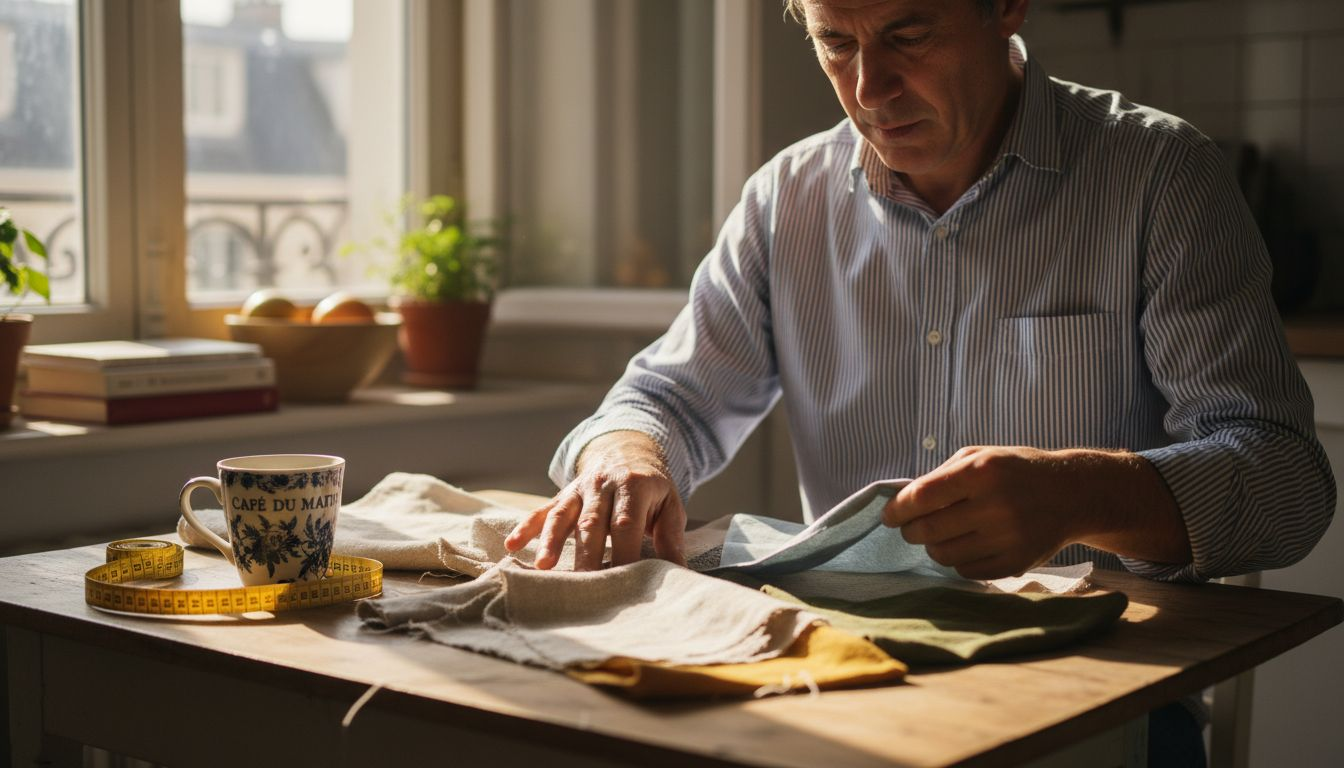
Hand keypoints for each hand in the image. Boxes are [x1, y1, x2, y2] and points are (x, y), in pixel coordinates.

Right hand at [505, 431, 686, 570]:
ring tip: (543, 568)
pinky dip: (525, 527)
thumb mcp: (670, 506)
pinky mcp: (562, 495)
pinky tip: (512, 545)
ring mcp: (578, 489)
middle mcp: (602, 485)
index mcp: (633, 487)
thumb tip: (678, 573)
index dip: (623, 552)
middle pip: (592, 523)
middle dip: (586, 556)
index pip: (626, 523)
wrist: (628, 452)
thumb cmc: (652, 490)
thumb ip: (671, 538)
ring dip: (551, 542)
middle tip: (582, 586)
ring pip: (562, 516)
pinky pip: (542, 510)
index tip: (622, 581)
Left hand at [882, 446, 1087, 579]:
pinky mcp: (1016, 563)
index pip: (922, 496)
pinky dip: (958, 561)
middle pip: (928, 531)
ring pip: (944, 556)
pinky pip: (966, 571)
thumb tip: (902, 503)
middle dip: (910, 531)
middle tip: (911, 528)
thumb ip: (940, 477)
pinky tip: (967, 545)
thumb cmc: (1015, 471)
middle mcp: (995, 505)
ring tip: (941, 535)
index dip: (898, 510)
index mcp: (982, 471)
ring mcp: (1007, 537)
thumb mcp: (979, 456)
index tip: (889, 516)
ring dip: (933, 547)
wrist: (1071, 494)